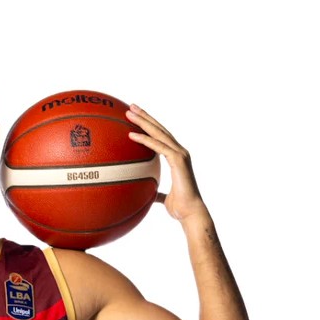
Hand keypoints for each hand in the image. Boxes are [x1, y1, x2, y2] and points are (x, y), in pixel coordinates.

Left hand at [126, 104, 207, 223]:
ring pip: (159, 133)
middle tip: (131, 106)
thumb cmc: (180, 207)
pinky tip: (132, 134)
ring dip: (143, 121)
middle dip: (145, 116)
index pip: (161, 136)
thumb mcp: (164, 198)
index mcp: (176, 157)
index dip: (149, 125)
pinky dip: (145, 140)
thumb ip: (156, 193)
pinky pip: (158, 147)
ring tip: (129, 112)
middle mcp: (179, 152)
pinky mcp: (178, 160)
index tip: (137, 117)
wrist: (190, 213)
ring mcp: (180, 154)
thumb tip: (148, 195)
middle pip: (159, 129)